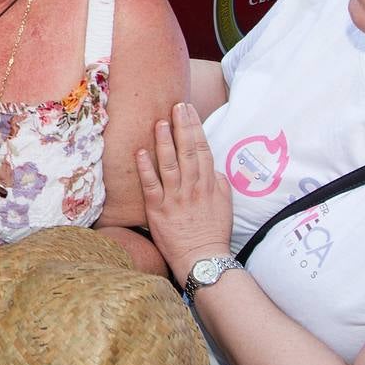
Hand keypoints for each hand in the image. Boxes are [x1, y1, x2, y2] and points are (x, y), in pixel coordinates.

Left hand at [135, 102, 233, 283]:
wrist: (203, 259)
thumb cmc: (212, 233)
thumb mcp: (224, 206)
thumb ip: (219, 184)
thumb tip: (214, 168)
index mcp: (209, 185)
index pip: (203, 150)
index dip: (196, 128)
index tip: (189, 110)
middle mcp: (193, 188)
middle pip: (188, 152)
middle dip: (182, 127)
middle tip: (177, 106)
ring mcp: (175, 198)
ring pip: (170, 165)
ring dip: (164, 142)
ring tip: (159, 122)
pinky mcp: (159, 209)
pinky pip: (151, 186)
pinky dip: (146, 168)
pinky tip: (140, 152)